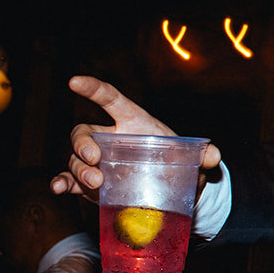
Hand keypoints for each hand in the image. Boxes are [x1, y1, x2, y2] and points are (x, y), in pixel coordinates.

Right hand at [53, 76, 220, 197]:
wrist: (176, 190)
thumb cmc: (182, 164)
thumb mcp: (195, 158)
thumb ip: (205, 155)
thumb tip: (214, 156)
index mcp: (133, 122)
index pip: (110, 99)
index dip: (93, 89)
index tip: (74, 81)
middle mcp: (111, 139)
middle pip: (84, 132)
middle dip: (83, 144)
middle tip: (95, 160)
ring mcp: (99, 162)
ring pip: (75, 159)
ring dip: (79, 169)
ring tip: (96, 183)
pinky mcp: (93, 184)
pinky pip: (71, 180)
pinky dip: (62, 183)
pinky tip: (59, 189)